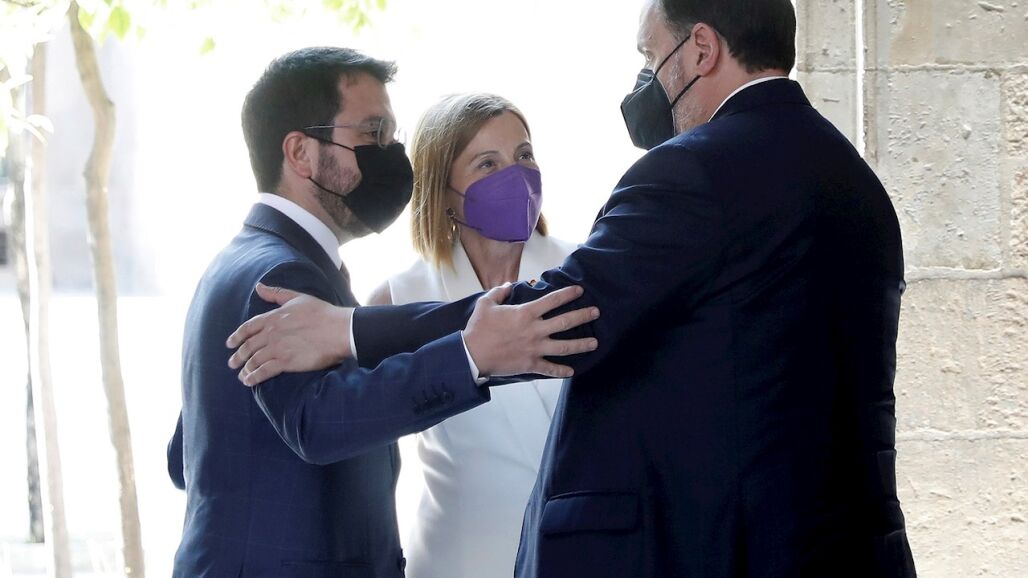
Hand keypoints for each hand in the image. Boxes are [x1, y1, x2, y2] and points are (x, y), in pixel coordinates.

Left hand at [227, 283, 352, 385]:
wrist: (337, 330)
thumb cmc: (321, 313)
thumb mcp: (297, 297)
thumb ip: (276, 293)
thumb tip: (259, 286)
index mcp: (273, 317)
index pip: (248, 327)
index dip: (237, 336)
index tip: (230, 343)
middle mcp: (271, 333)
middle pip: (248, 346)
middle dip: (238, 356)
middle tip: (232, 363)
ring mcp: (277, 348)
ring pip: (254, 360)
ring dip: (245, 369)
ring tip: (241, 376)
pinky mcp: (285, 362)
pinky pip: (264, 371)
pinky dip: (254, 377)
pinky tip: (249, 382)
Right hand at [464, 284, 598, 378]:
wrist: (472, 355)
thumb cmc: (479, 329)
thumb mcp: (485, 304)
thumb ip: (498, 292)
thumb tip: (508, 285)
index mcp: (525, 314)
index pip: (552, 301)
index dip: (567, 294)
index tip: (580, 290)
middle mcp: (535, 330)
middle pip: (565, 322)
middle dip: (583, 316)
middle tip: (596, 312)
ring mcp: (535, 348)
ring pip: (563, 346)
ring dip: (581, 344)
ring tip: (595, 342)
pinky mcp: (531, 364)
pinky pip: (550, 368)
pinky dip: (561, 371)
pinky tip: (572, 371)